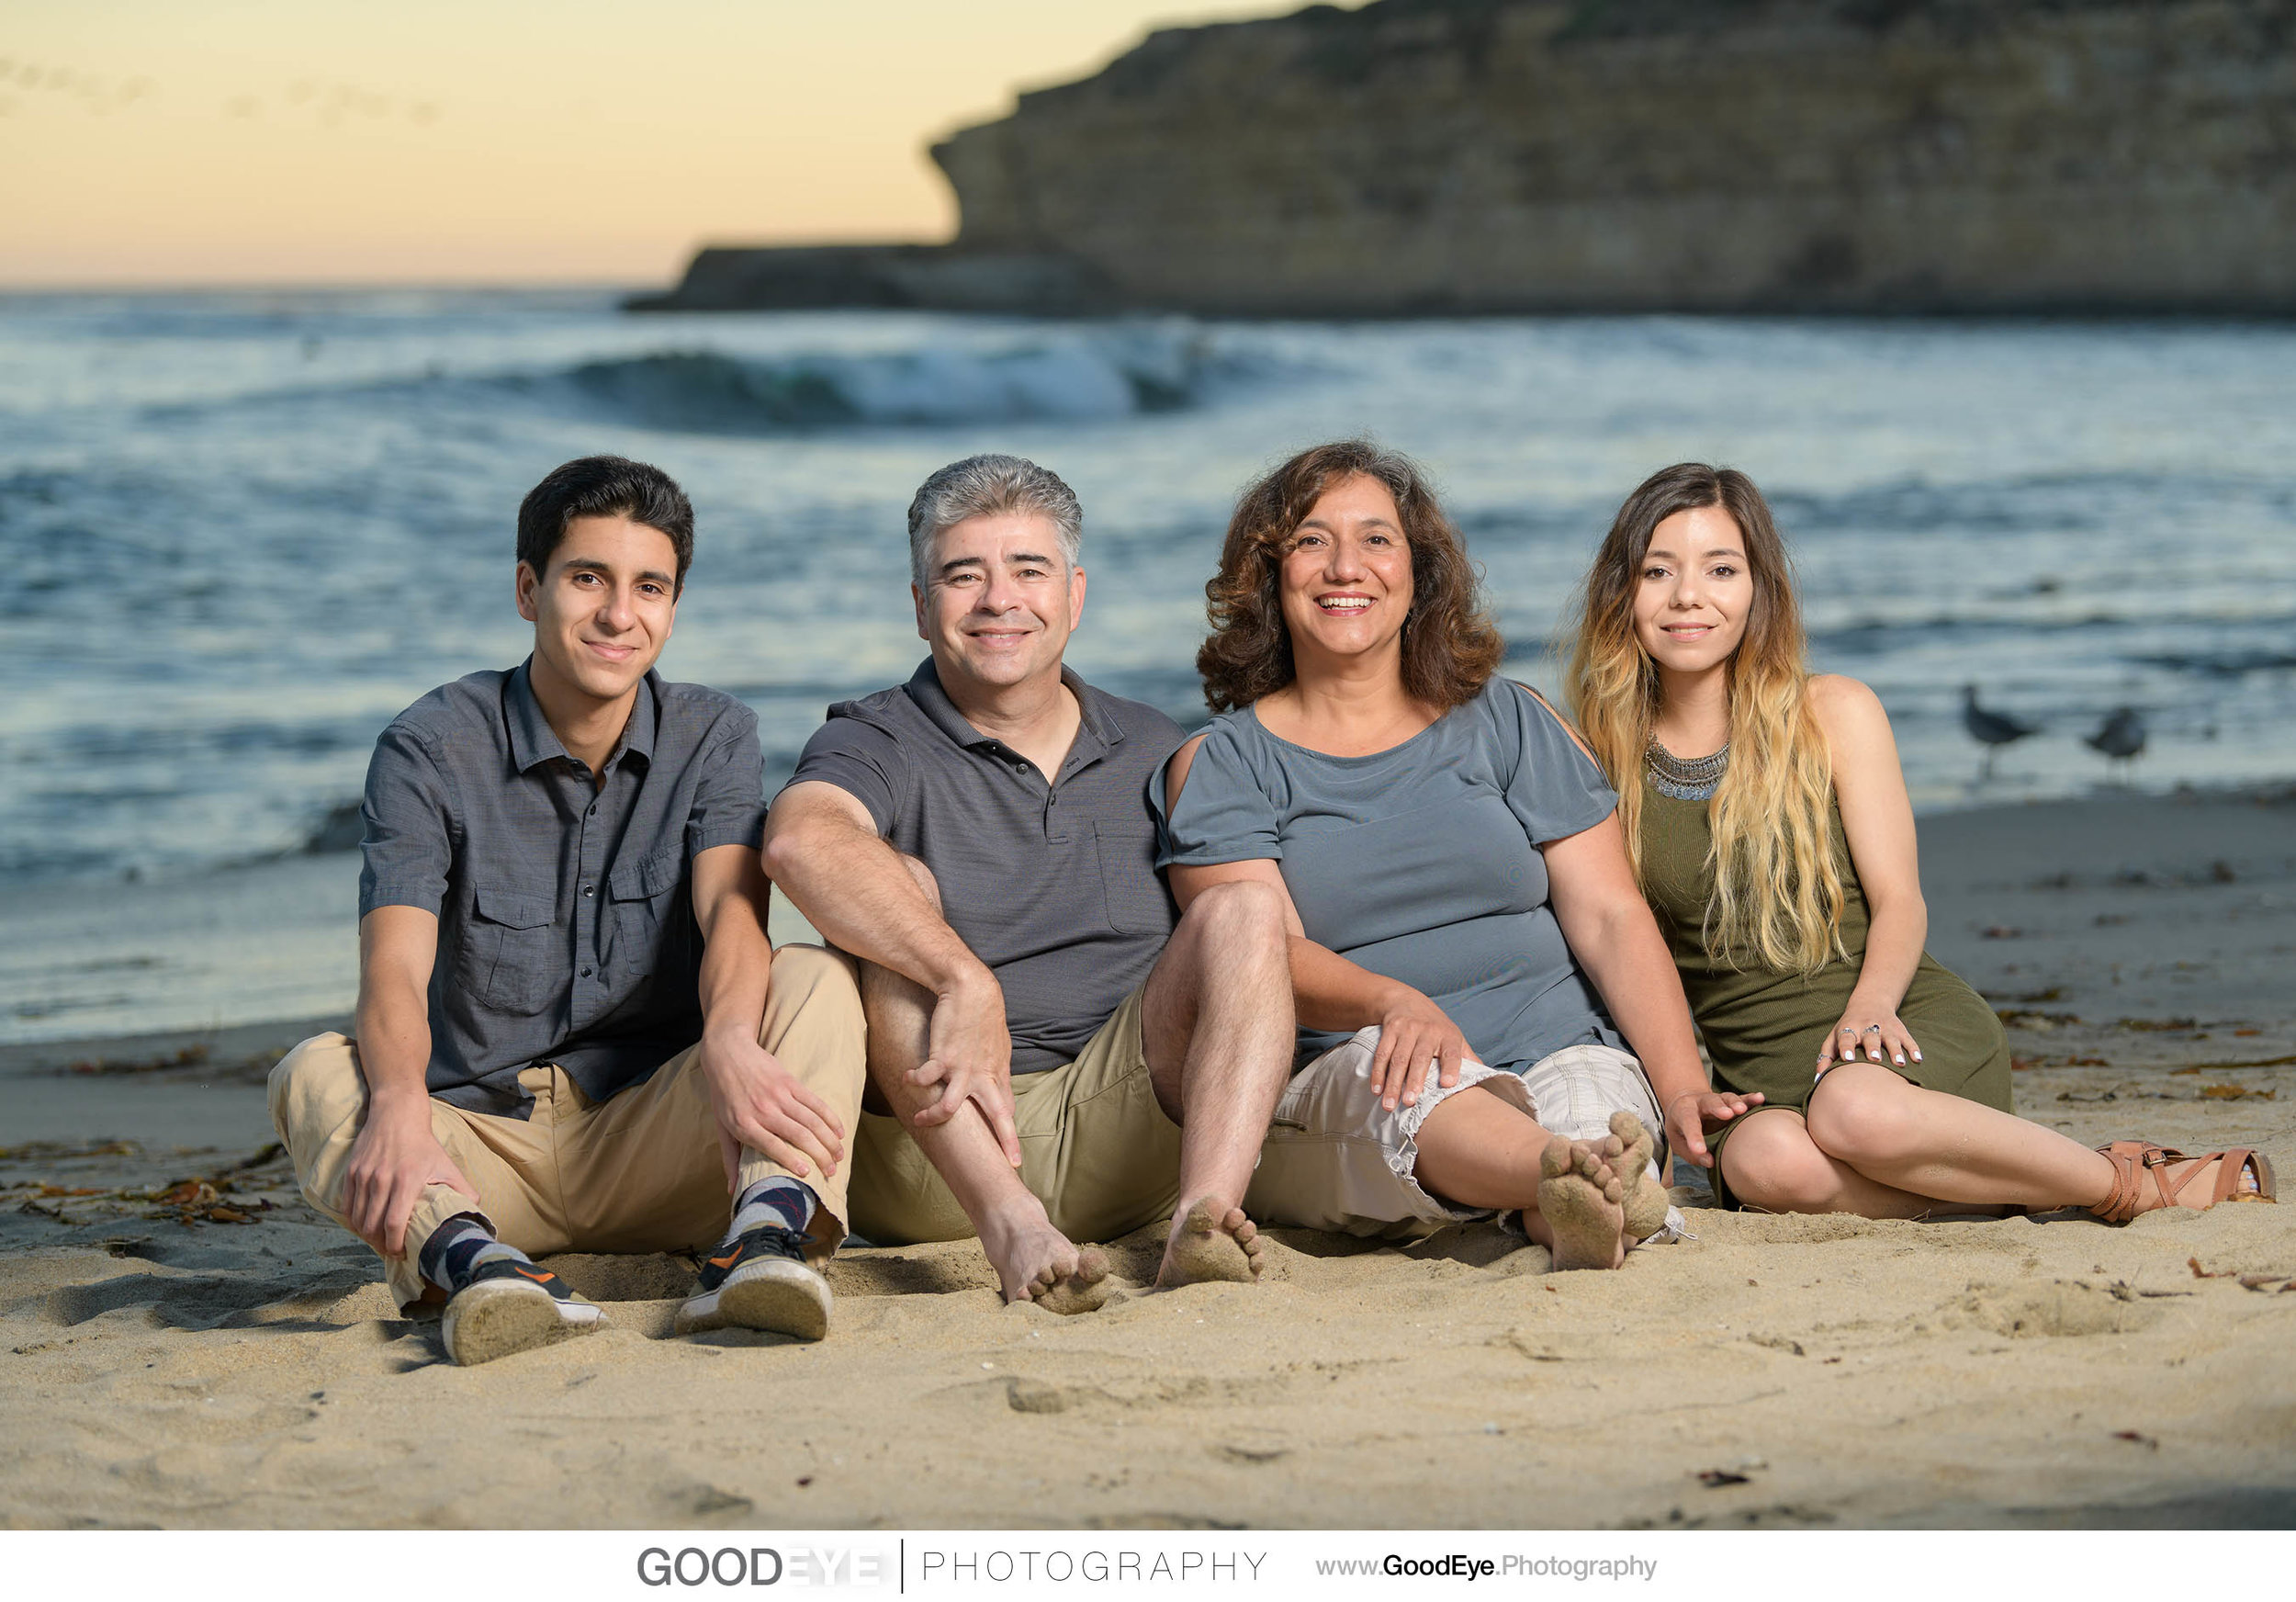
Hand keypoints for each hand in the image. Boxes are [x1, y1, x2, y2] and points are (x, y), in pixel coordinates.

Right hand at [341, 1097, 480, 1256]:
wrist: (397, 1115)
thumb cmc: (424, 1145)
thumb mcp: (447, 1165)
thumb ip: (462, 1189)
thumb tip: (475, 1211)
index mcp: (407, 1181)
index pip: (394, 1224)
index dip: (395, 1245)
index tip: (401, 1254)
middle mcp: (382, 1179)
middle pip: (373, 1226)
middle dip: (381, 1246)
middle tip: (390, 1252)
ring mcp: (364, 1176)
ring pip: (358, 1219)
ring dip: (366, 1236)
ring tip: (378, 1241)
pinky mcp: (351, 1172)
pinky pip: (347, 1207)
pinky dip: (354, 1222)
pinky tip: (364, 1226)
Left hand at [698, 1026, 846, 1190]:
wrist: (728, 1054)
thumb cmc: (723, 1096)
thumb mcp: (722, 1128)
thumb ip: (730, 1159)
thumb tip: (732, 1191)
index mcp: (745, 1125)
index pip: (772, 1146)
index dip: (791, 1161)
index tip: (807, 1174)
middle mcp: (764, 1111)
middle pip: (799, 1136)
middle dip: (819, 1156)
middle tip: (831, 1171)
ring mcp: (779, 1095)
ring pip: (812, 1121)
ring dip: (829, 1140)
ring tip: (839, 1156)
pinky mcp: (790, 1083)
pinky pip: (815, 1103)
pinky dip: (830, 1118)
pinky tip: (839, 1132)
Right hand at [909, 973, 1020, 1166]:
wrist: (971, 990)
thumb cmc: (983, 1018)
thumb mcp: (999, 1048)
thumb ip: (998, 1071)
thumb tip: (1002, 1088)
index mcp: (997, 1075)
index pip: (1007, 1110)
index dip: (1009, 1132)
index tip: (1012, 1155)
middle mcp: (984, 1076)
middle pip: (999, 1114)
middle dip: (1005, 1139)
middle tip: (1009, 1163)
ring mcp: (964, 1068)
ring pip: (951, 1107)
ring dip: (933, 1117)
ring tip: (919, 1120)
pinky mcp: (943, 1057)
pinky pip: (925, 1078)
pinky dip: (914, 1080)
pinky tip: (907, 1077)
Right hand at [1368, 985, 1471, 1111]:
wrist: (1405, 999)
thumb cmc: (1435, 1027)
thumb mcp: (1454, 1037)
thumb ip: (1468, 1058)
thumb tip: (1488, 1079)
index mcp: (1448, 1035)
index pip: (1451, 1053)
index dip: (1451, 1068)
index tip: (1448, 1084)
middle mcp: (1427, 1030)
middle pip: (1420, 1058)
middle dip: (1414, 1080)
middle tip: (1410, 1102)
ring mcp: (1407, 1029)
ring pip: (1398, 1059)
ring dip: (1393, 1083)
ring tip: (1389, 1105)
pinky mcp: (1390, 1029)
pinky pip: (1382, 1053)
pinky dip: (1378, 1072)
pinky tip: (1376, 1089)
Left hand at [1664, 1088, 1763, 1169]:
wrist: (1684, 1103)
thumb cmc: (1681, 1128)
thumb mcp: (1677, 1141)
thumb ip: (1691, 1154)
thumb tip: (1710, 1162)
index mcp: (1683, 1111)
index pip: (1688, 1124)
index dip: (1694, 1137)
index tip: (1700, 1151)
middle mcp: (1701, 1103)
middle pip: (1710, 1103)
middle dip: (1718, 1108)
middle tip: (1728, 1114)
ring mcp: (1717, 1100)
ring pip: (1727, 1098)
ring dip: (1736, 1103)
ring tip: (1743, 1110)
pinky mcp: (1730, 1102)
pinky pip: (1742, 1098)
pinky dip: (1750, 1099)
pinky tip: (1760, 1098)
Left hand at [1816, 1002, 1921, 1075]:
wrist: (1871, 1002)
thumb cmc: (1847, 1028)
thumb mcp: (1833, 1038)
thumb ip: (1825, 1058)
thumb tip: (1818, 1080)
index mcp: (1849, 1029)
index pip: (1846, 1038)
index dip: (1847, 1047)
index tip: (1847, 1058)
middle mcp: (1868, 1027)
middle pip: (1870, 1037)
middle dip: (1873, 1048)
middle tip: (1875, 1059)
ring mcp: (1886, 1028)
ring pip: (1891, 1039)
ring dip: (1895, 1050)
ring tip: (1899, 1063)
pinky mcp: (1901, 1030)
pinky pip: (1908, 1039)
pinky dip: (1913, 1049)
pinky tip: (1918, 1060)